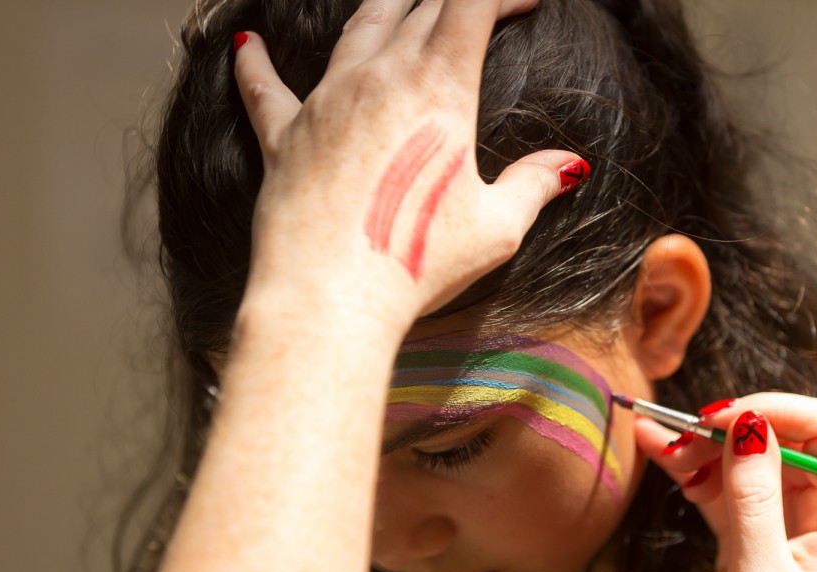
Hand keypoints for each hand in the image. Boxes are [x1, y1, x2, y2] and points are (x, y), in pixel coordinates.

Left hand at [233, 0, 584, 324]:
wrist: (331, 296)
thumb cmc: (416, 261)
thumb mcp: (497, 227)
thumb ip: (534, 185)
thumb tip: (569, 166)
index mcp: (439, 88)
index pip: (472, 5)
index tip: (524, 2)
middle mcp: (379, 77)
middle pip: (418, 6)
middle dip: (454, 0)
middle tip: (476, 9)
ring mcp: (326, 101)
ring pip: (356, 28)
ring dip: (385, 7)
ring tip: (401, 3)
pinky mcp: (284, 135)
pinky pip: (263, 85)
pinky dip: (257, 61)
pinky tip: (248, 43)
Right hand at [636, 393, 816, 571]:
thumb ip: (754, 499)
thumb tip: (750, 425)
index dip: (782, 412)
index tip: (728, 415)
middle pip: (786, 441)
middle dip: (736, 426)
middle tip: (688, 426)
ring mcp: (782, 530)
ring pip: (748, 463)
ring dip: (705, 446)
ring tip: (661, 438)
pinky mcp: (747, 544)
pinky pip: (722, 492)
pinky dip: (692, 472)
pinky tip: (662, 454)